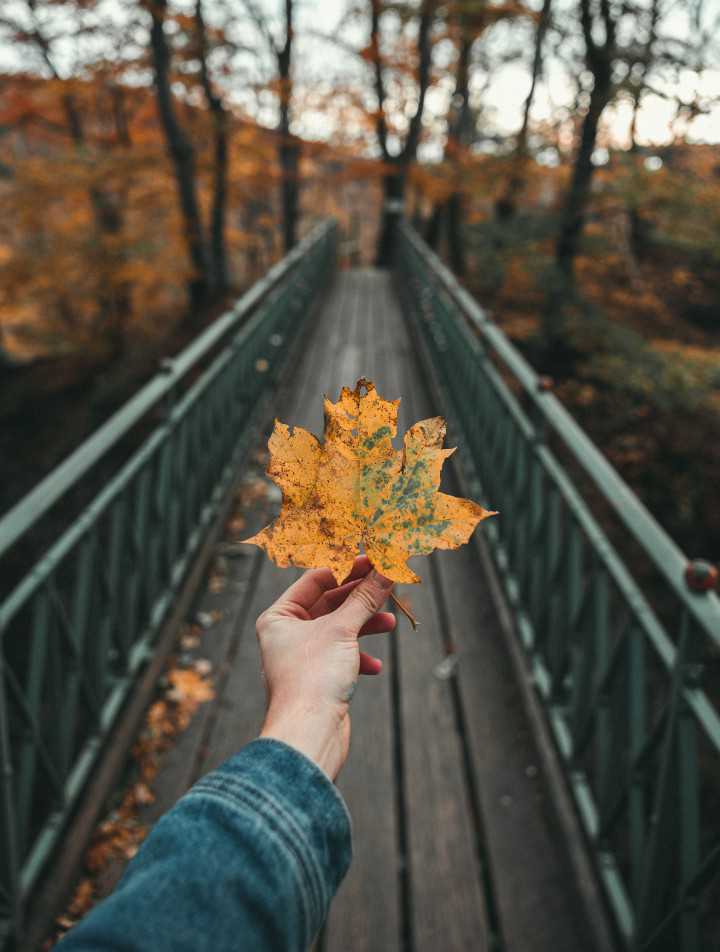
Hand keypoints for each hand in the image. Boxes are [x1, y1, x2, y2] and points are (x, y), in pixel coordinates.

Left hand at [257, 556, 394, 780]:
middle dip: (360, 598)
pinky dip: (359, 657)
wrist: (308, 735)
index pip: (316, 580)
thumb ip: (366, 597)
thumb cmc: (313, 678)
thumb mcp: (343, 630)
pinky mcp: (317, 680)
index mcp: (279, 617)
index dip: (347, 568)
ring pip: (339, 631)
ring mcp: (302, 658)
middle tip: (389, 584)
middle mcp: (286, 635)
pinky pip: (341, 658)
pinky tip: (374, 665)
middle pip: (329, 604)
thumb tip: (387, 569)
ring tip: (390, 623)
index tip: (375, 560)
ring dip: (365, 626)